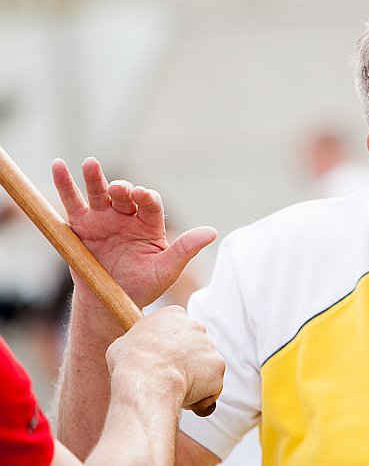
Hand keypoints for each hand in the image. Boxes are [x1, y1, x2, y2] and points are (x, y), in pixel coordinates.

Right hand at [52, 157, 216, 308]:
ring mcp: (103, 219)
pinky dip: (64, 185)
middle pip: (124, 195)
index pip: (150, 204)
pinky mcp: (80, 226)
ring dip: (94, 178)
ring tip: (89, 164)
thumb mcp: (167, 269)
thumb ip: (186, 249)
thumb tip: (212, 232)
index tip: (142, 195)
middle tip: (118, 189)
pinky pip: (71, 203)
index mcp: (149, 224)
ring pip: (98, 193)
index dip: (147, 197)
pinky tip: (58, 166)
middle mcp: (126, 216)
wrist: (111, 302)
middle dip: (121, 189)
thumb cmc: (144, 285)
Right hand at [106, 306, 224, 409]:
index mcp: (173, 315)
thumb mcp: (123, 344)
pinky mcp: (218, 366)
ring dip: (194, 379)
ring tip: (173, 389)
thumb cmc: (130, 363)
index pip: (177, 329)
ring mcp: (210, 346)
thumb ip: (138, 342)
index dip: (170, 347)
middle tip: (169, 377)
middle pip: (195, 347)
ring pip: (204, 367)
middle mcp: (196, 326)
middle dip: (186, 362)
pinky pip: (212, 384)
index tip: (163, 359)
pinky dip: (203, 394)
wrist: (147, 380)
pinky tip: (185, 397)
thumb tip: (135, 349)